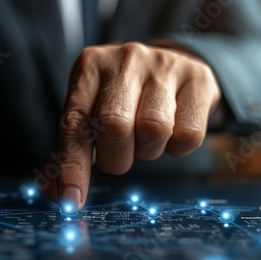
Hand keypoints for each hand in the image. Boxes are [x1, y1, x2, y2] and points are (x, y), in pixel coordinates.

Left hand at [44, 42, 220, 208]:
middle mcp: (126, 59)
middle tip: (120, 155)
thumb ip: (73, 150)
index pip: (75, 124)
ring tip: (146, 137)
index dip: (73, 166)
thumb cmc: (123, 97)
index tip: (72, 200)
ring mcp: (165, 65)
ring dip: (147, 150)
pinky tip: (173, 131)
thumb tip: (61, 196)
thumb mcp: (92, 111)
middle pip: (115, 127)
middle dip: (116, 158)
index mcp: (91, 67)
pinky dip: (177, 148)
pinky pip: (188, 135)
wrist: (171, 64)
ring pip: (154, 129)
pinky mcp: (198, 78)